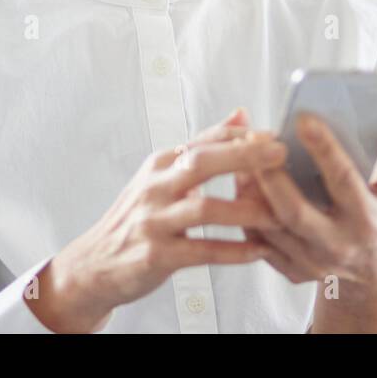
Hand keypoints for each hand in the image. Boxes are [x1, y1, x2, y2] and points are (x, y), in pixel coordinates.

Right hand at [28, 111, 287, 332]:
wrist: (95, 264)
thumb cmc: (138, 218)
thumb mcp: (163, 176)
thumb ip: (204, 146)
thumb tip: (242, 113)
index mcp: (161, 163)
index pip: (204, 139)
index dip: (241, 136)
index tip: (275, 134)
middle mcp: (155, 186)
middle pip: (202, 163)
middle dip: (244, 157)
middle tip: (281, 156)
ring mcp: (154, 221)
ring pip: (205, 209)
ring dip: (246, 211)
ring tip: (281, 214)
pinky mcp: (156, 255)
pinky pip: (202, 251)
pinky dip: (234, 251)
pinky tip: (259, 250)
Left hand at [233, 109, 376, 331]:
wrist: (371, 277)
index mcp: (366, 219)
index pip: (342, 179)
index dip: (324, 148)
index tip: (303, 119)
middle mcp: (337, 244)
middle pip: (294, 211)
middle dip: (271, 174)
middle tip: (252, 138)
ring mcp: (311, 261)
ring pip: (270, 226)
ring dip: (250, 191)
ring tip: (240, 155)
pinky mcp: (291, 270)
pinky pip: (259, 242)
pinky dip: (245, 213)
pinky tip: (240, 184)